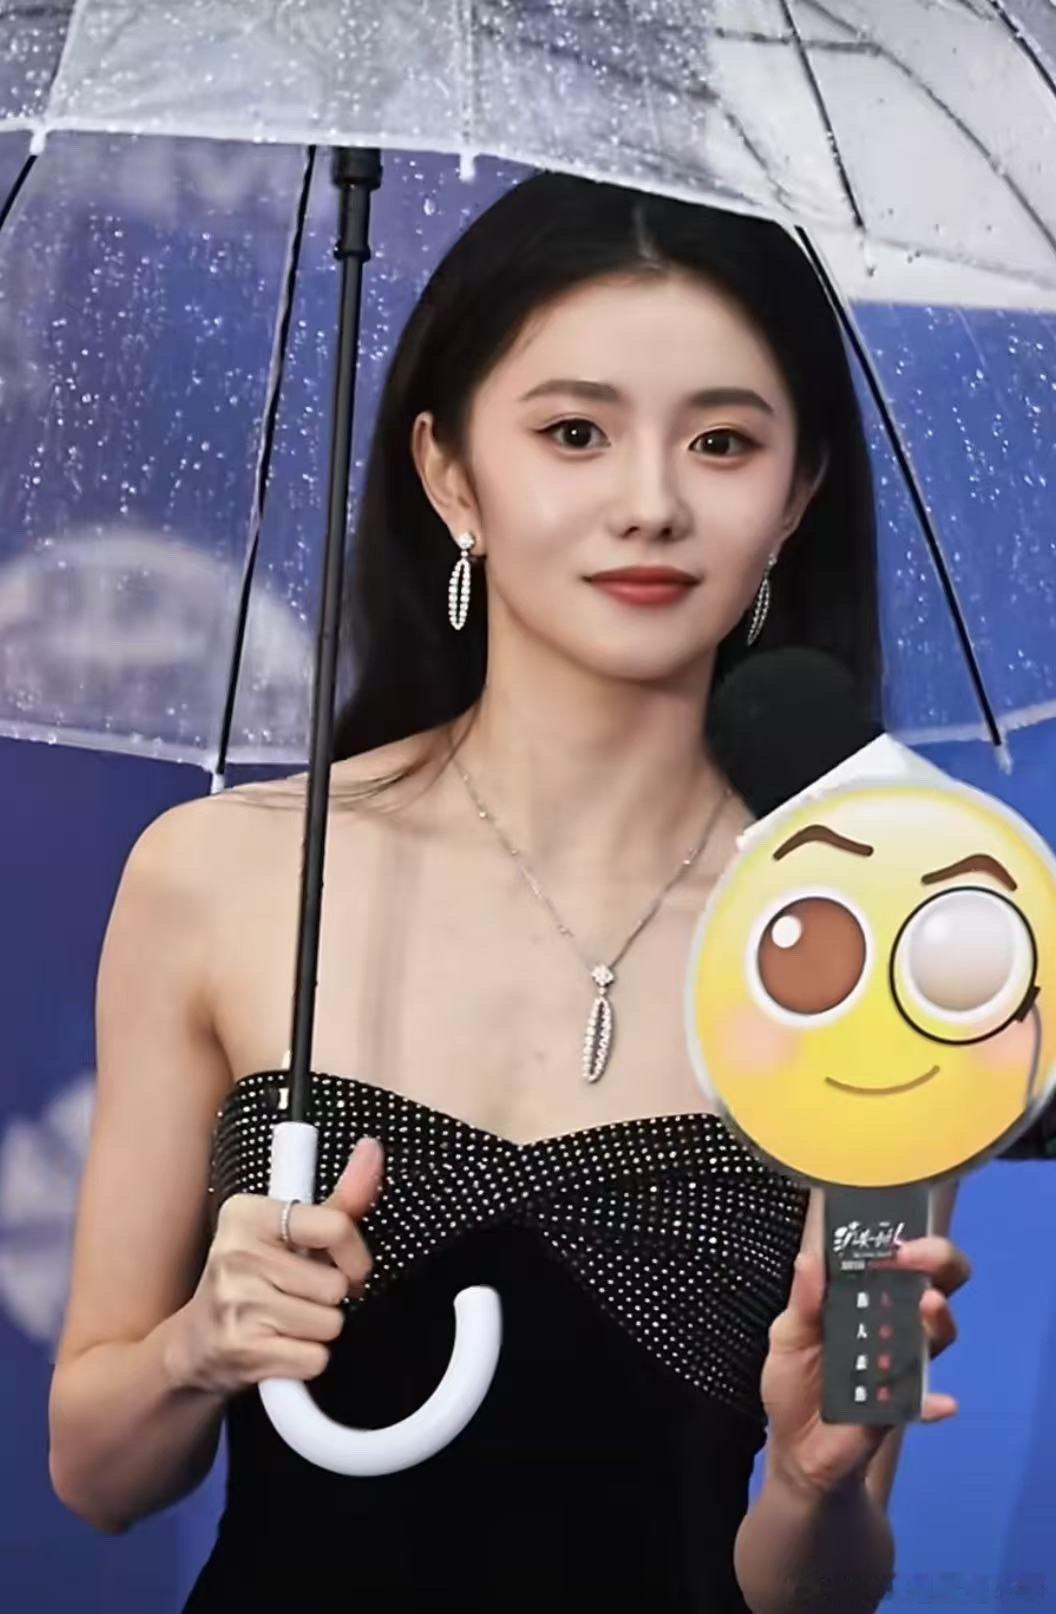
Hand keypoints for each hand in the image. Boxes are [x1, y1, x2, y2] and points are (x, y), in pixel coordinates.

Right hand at [168, 1138, 384, 1395]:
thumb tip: (374, 1149)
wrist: (196, 1344)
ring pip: (330, 1323)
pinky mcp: (242, 1351)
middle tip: (301, 1296)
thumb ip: (340, 1199)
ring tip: (287, 1321)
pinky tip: (280, 1346)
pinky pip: (315, 1359)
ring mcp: (237, 1304)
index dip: (356, 1255)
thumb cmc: (253, 1279)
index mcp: (247, 1214)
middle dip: (330, 1298)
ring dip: (319, 1329)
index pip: (336, 1226)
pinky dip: (307, 1359)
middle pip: (336, 1285)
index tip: (348, 1266)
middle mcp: (236, 1254)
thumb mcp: (288, 1234)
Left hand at [760, 1234, 970, 1499]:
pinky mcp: (898, 1407)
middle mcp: (892, 1325)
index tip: (892, 1233)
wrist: (796, 1448)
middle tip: (917, 1258)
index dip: (903, 1238)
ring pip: (937, 1336)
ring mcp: (900, 1365)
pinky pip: (924, 1404)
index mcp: (864, 1300)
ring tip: (928, 1306)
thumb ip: (803, 1300)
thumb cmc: (795, 1381)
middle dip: (939, 1263)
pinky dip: (934, 1403)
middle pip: (936, 1285)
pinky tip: (941, 1404)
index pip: (897, 1259)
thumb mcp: (788, 1336)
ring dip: (937, 1320)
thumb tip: (809, 1256)